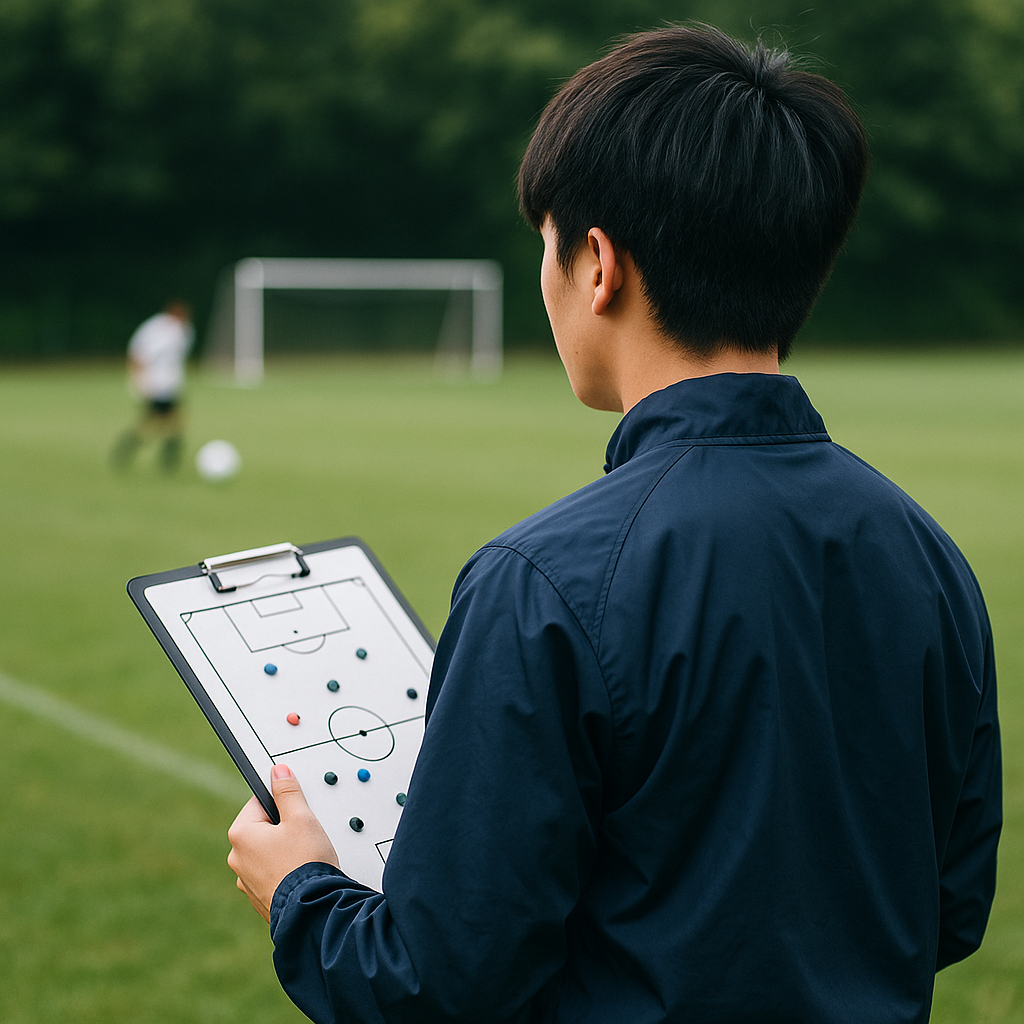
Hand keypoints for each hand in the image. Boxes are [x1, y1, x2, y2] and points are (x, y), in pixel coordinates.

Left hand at [227, 764, 339, 921]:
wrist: (312, 910)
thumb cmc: (305, 863)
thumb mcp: (301, 818)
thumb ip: (287, 791)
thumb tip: (277, 772)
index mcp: (241, 834)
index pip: (260, 801)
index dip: (283, 801)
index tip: (297, 807)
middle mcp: (237, 858)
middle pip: (264, 827)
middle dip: (285, 827)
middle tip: (305, 833)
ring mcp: (247, 880)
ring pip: (268, 851)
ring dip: (285, 849)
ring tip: (306, 854)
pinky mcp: (259, 896)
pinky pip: (272, 872)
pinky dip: (285, 869)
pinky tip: (301, 871)